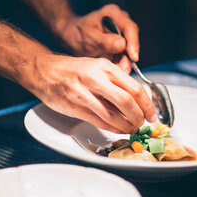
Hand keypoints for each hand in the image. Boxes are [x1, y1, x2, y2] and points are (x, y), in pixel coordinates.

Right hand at [25, 54, 156, 133]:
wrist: (44, 71)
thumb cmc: (72, 70)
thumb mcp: (96, 66)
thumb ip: (115, 80)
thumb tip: (137, 98)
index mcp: (105, 67)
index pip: (135, 88)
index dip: (147, 104)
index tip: (152, 114)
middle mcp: (95, 79)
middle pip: (127, 102)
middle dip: (139, 117)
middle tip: (143, 123)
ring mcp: (84, 94)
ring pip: (113, 115)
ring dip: (126, 126)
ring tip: (131, 128)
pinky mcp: (75, 107)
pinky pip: (99, 121)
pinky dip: (112, 128)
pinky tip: (117, 129)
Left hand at [57, 4, 139, 73]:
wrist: (71, 36)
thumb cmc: (77, 33)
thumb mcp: (88, 38)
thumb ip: (105, 41)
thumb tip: (122, 45)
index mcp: (113, 13)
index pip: (130, 28)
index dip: (133, 43)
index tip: (133, 57)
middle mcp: (120, 21)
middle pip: (132, 39)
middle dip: (129, 55)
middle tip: (124, 69)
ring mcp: (121, 31)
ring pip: (129, 48)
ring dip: (125, 61)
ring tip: (118, 71)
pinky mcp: (119, 42)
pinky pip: (124, 54)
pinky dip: (121, 62)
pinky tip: (115, 68)